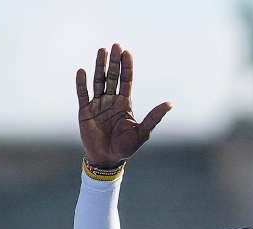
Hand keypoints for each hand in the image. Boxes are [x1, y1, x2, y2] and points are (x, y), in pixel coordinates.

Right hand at [75, 44, 172, 167]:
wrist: (107, 159)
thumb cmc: (126, 147)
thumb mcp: (143, 132)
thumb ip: (154, 117)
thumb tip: (170, 104)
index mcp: (125, 104)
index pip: (126, 80)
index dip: (126, 66)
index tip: (127, 52)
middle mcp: (111, 101)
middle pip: (112, 77)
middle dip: (113, 62)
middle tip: (115, 45)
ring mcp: (98, 105)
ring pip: (98, 81)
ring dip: (99, 66)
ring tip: (101, 51)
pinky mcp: (85, 111)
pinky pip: (82, 94)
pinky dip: (82, 83)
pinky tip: (82, 71)